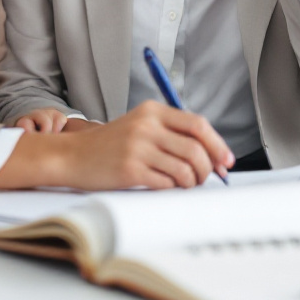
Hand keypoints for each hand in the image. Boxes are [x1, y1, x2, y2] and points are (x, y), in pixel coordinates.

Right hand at [0, 101, 232, 190]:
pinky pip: (166, 183)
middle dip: (207, 168)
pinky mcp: (130, 170)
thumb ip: (172, 133)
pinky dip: (173, 189)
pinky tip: (166, 187)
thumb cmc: (111, 145)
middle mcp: (147, 126)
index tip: (226, 161)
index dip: (217, 144)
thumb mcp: (140, 126)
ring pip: (184, 169)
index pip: (198, 125)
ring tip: (185, 185)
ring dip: (191, 182)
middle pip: (195, 149)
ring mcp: (138, 148)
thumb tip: (211, 154)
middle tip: (205, 179)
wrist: (73, 156)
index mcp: (153, 111)